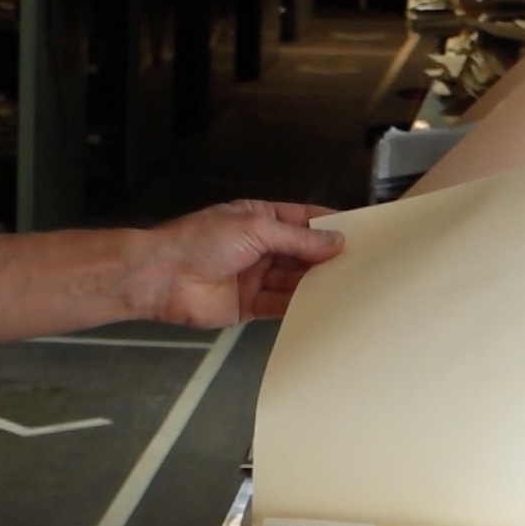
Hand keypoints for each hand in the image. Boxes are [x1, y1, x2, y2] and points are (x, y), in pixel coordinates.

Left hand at [133, 200, 345, 327]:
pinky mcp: (250, 306)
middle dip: (326, 258)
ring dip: (316, 283)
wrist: (162, 277)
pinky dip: (299, 306)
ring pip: (294, 280)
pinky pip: (280, 306)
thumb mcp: (255, 228)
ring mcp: (255, 277)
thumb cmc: (203, 240)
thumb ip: (297, 239)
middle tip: (362, 264)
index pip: (302, 220)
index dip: (329, 225)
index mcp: (259, 218)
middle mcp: (260, 247)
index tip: (359, 233)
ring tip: (349, 287)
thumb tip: (335, 242)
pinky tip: (322, 306)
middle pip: (301, 253)